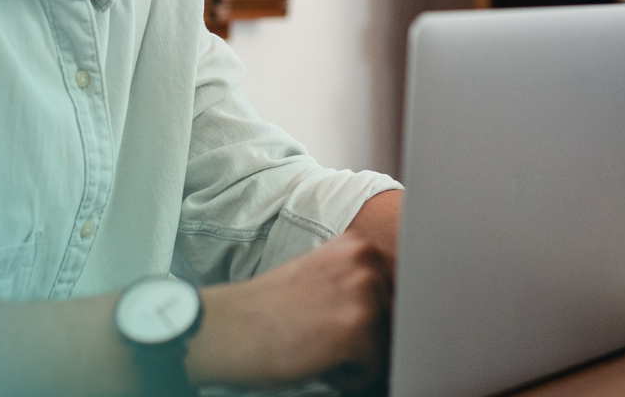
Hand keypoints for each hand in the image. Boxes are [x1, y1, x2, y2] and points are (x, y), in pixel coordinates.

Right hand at [187, 235, 390, 389]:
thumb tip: (396, 312)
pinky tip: (317, 361)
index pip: (399, 291)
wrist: (225, 328)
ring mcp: (365, 292)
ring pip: (388, 345)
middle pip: (398, 319)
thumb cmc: (266, 312)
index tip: (348, 325)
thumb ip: (357, 283)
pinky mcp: (360, 327)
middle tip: (324, 337)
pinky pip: (375, 370)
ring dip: (359, 357)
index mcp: (358, 246)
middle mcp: (366, 261)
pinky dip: (349, 378)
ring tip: (319, 347)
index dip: (377, 318)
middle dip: (370, 338)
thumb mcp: (320, 278)